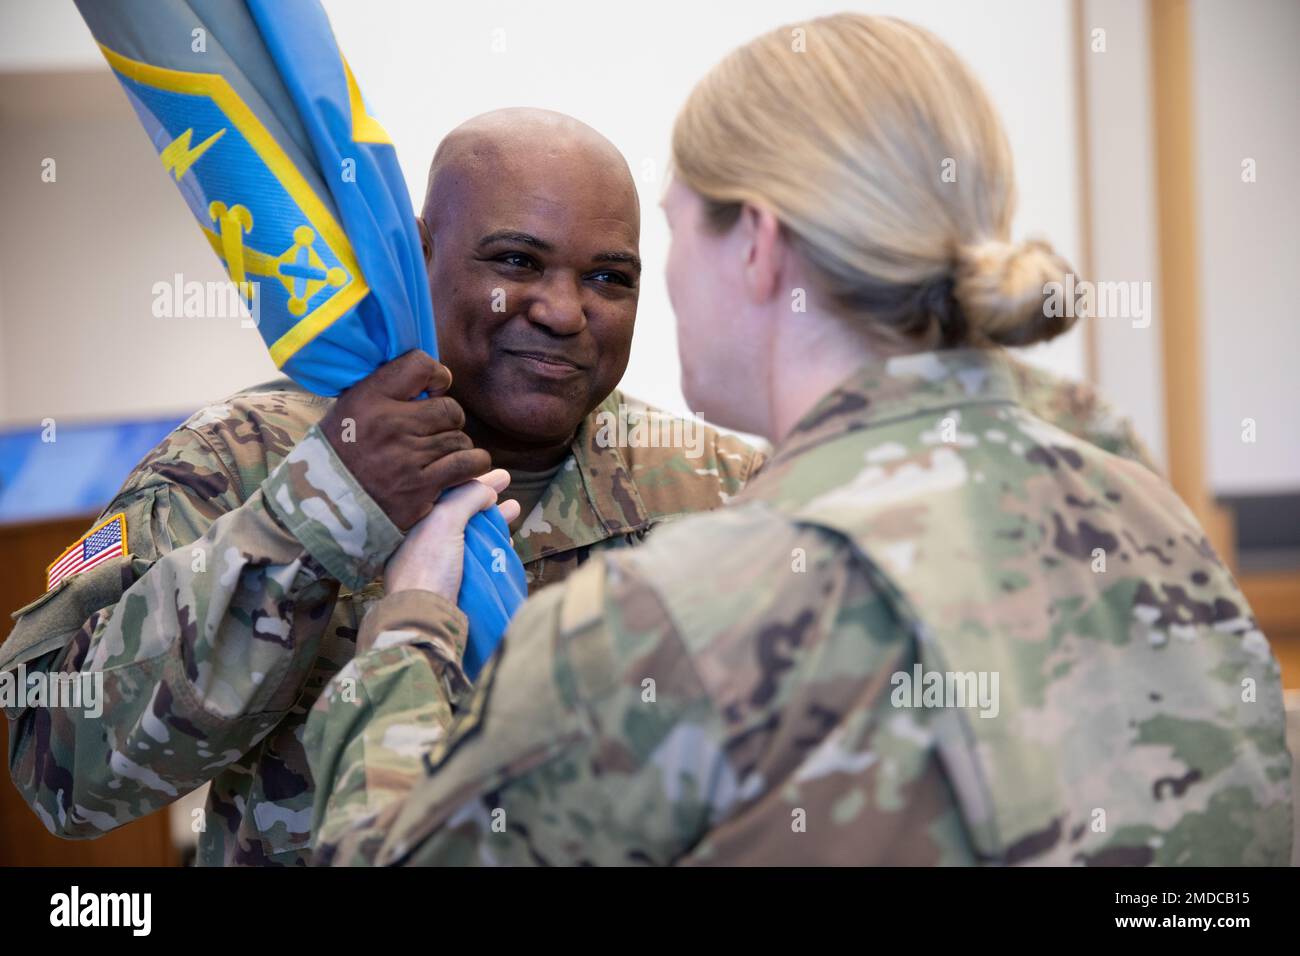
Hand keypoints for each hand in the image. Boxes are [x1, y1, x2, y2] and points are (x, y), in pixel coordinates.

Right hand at [318, 350, 489, 529]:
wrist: (324, 507)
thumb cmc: (340, 454)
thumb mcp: (350, 410)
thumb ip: (387, 391)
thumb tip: (432, 382)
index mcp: (368, 399)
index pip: (420, 365)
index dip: (436, 376)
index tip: (433, 390)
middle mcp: (389, 425)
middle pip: (449, 408)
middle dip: (448, 419)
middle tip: (435, 431)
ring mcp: (407, 458)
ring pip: (460, 438)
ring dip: (456, 446)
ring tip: (440, 453)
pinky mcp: (421, 488)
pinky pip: (467, 465)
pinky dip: (472, 464)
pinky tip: (462, 466)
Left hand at [385, 469, 519, 598]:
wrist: (424, 617)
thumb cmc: (429, 566)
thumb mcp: (444, 522)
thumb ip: (465, 498)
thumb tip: (487, 490)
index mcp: (414, 521)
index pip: (447, 492)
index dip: (473, 479)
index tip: (499, 472)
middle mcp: (423, 539)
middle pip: (459, 509)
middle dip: (486, 496)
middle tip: (509, 482)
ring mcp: (436, 560)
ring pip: (469, 532)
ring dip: (493, 520)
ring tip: (515, 509)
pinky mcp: (450, 580)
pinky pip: (474, 555)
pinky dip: (490, 545)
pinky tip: (506, 542)